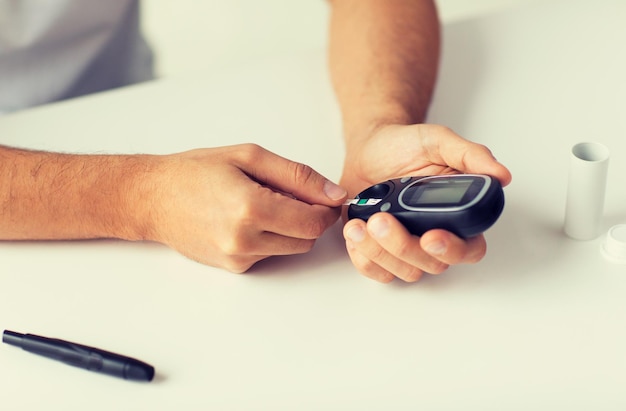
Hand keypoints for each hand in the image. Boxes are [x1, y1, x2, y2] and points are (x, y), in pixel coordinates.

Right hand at [142, 144, 346, 271]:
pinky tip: (248, 219)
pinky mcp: (233, 268)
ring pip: (291, 249)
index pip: (314, 222)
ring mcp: (238, 258)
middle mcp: (245, 240)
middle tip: (288, 194)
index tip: (321, 195)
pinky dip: (271, 238)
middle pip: (307, 239)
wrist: (153, 198)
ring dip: (290, 228)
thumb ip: (298, 176)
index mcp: (251, 208)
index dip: (325, 208)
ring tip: (263, 204)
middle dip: (309, 218)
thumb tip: (334, 195)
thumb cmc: (197, 171)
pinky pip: (270, 255)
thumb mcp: (250, 157)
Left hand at [340, 124, 511, 282]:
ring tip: (359, 225)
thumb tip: (501, 175)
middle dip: (403, 246)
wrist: (369, 148)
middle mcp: (434, 237)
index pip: (469, 249)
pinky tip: (355, 233)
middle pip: (431, 264)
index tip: (431, 236)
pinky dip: (364, 258)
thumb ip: (470, 155)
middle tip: (381, 219)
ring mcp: (406, 247)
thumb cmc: (405, 146)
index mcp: (456, 216)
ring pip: (404, 271)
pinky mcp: (380, 251)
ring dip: (379, 252)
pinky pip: (376, 272)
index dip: (453, 250)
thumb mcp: (438, 141)